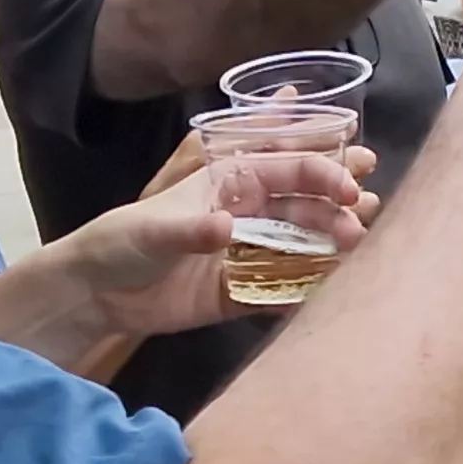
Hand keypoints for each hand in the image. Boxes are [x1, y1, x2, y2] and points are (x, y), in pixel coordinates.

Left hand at [61, 146, 380, 339]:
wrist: (96, 295)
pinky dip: (308, 291)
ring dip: (333, 244)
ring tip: (361, 249)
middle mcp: (248, 213)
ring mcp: (248, 253)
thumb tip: (228, 227)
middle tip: (366, 216)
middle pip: (304, 204)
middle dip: (339, 206)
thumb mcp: (152, 228)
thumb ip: (191, 228)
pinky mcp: (243, 292)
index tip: (350, 189)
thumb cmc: (120, 242)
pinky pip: (284, 290)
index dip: (322, 173)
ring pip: (303, 244)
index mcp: (230, 183)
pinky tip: (335, 291)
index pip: (286, 168)